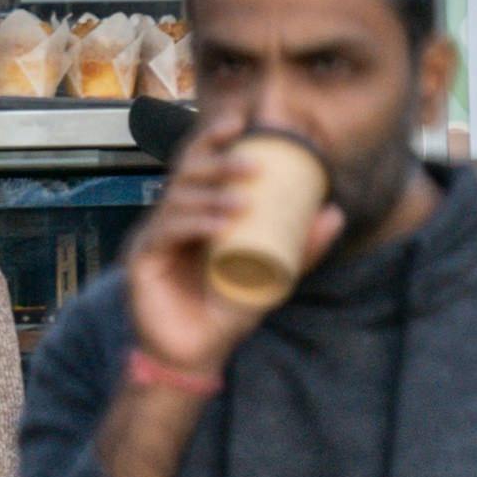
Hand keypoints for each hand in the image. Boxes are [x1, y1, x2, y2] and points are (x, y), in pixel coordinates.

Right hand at [120, 123, 334, 378]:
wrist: (196, 356)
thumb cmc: (227, 311)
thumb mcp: (271, 276)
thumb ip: (301, 248)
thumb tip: (335, 213)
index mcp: (195, 212)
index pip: (200, 164)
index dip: (213, 138)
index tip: (242, 121)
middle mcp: (170, 217)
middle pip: (186, 173)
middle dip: (218, 161)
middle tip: (253, 164)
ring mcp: (153, 236)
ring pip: (178, 199)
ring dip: (211, 196)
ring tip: (243, 202)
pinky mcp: (142, 259)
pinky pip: (166, 231)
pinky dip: (194, 225)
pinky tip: (218, 227)